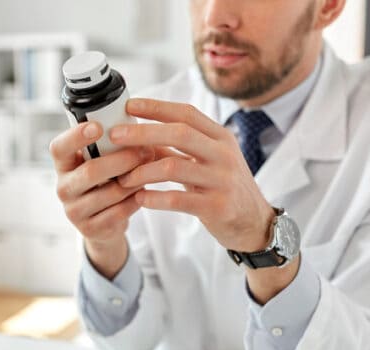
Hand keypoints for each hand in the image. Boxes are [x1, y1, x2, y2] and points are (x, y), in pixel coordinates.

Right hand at [49, 121, 153, 278]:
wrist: (102, 223)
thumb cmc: (105, 181)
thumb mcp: (100, 161)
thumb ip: (108, 145)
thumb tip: (135, 124)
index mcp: (63, 164)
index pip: (59, 148)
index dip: (76, 137)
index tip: (97, 127)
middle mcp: (63, 187)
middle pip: (91, 171)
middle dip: (122, 160)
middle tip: (146, 150)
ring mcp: (74, 211)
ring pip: (110, 193)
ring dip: (134, 180)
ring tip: (150, 171)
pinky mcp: (90, 229)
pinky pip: (119, 212)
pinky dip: (135, 200)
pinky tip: (144, 192)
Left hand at [110, 98, 274, 251]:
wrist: (254, 223)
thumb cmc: (222, 188)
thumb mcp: (206, 162)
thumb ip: (176, 149)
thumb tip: (137, 135)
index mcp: (220, 137)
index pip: (186, 113)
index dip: (156, 107)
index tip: (129, 105)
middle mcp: (223, 154)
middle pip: (179, 133)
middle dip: (142, 132)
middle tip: (115, 136)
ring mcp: (222, 180)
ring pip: (174, 167)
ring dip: (142, 171)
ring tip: (123, 179)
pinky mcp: (218, 207)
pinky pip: (178, 199)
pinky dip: (154, 198)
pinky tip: (139, 198)